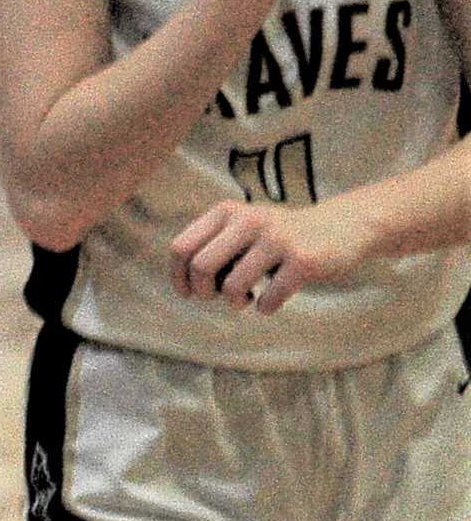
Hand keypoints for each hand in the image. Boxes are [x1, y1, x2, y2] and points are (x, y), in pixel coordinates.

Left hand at [170, 196, 370, 311]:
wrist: (343, 226)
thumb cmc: (279, 237)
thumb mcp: (242, 229)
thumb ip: (213, 247)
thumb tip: (186, 284)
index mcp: (227, 212)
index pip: (181, 248)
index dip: (178, 277)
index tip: (188, 293)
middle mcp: (249, 220)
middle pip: (201, 268)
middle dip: (204, 292)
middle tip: (219, 297)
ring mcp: (278, 239)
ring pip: (232, 287)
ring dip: (236, 303)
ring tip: (246, 298)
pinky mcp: (304, 260)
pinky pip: (268, 300)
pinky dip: (265, 308)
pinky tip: (270, 301)